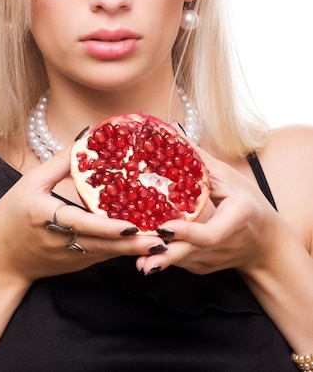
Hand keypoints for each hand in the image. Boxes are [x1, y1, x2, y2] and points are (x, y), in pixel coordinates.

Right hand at [0, 146, 162, 285]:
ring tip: (164, 241)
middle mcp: (63, 241)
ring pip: (109, 254)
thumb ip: (60, 163)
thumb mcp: (29, 183)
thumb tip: (86, 139)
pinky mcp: (78, 264)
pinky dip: (124, 249)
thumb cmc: (11, 217)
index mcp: (47, 218)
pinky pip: (104, 255)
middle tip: (164, 237)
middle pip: (104, 245)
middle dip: (135, 244)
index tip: (132, 226)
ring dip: (135, 250)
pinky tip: (145, 241)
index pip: (82, 224)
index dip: (108, 227)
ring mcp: (72, 257)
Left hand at [136, 149, 282, 275]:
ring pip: (180, 261)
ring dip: (157, 258)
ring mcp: (211, 260)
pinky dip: (161, 254)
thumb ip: (200, 161)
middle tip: (140, 253)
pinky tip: (141, 250)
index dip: (187, 232)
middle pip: (190, 253)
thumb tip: (171, 134)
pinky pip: (178, 260)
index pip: (211, 233)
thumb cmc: (247, 204)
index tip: (164, 227)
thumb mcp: (229, 178)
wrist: (265, 243)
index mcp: (236, 219)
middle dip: (164, 255)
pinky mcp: (200, 267)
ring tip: (134, 257)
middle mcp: (223, 246)